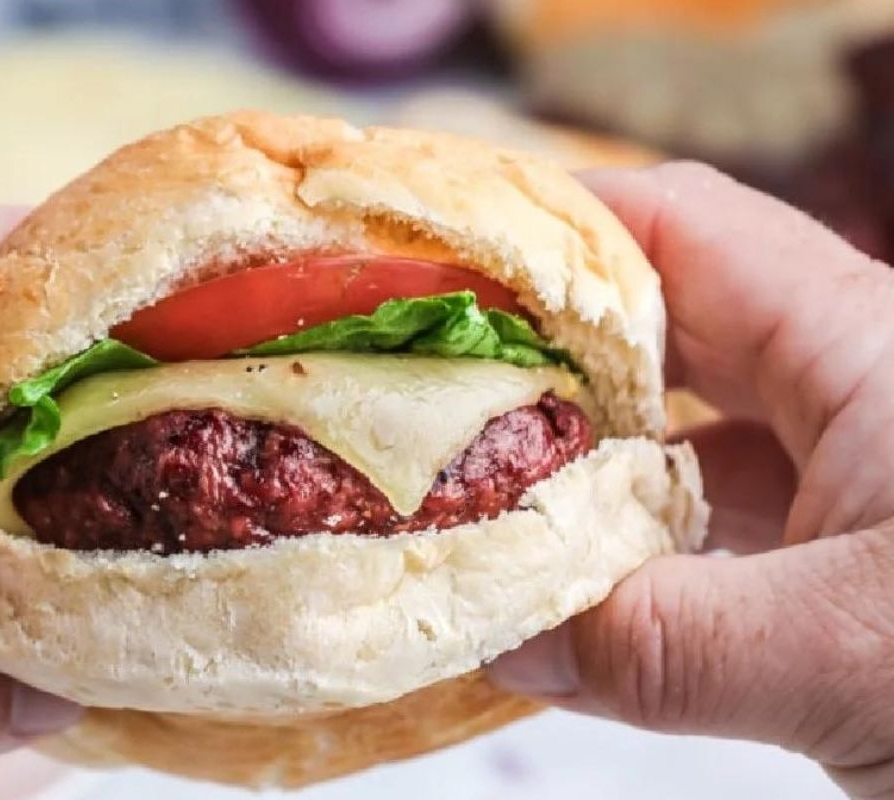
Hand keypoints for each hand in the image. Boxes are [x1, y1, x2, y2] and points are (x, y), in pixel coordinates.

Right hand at [489, 163, 893, 798]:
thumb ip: (659, 648)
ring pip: (680, 425)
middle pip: (663, 319)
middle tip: (424, 372)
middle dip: (540, 342)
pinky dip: (629, 538)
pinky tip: (569, 575)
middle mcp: (850, 385)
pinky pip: (707, 514)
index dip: (550, 221)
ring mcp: (843, 470)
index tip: (439, 248)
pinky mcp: (838, 551)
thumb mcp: (852, 657)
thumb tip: (496, 641)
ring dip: (580, 451)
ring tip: (473, 474)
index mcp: (864, 346)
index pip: (679, 229)